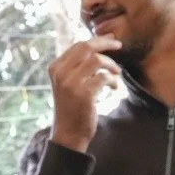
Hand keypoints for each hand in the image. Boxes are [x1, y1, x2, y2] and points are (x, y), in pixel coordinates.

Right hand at [47, 36, 122, 151]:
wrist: (68, 134)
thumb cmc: (72, 107)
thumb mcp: (68, 84)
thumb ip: (77, 67)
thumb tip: (97, 48)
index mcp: (55, 67)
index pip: (78, 45)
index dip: (97, 40)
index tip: (111, 40)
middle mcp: (60, 73)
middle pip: (86, 47)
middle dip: (106, 43)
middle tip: (119, 45)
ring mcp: (71, 83)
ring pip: (97, 60)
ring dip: (111, 65)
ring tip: (117, 74)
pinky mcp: (84, 94)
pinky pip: (104, 77)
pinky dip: (113, 80)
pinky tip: (114, 87)